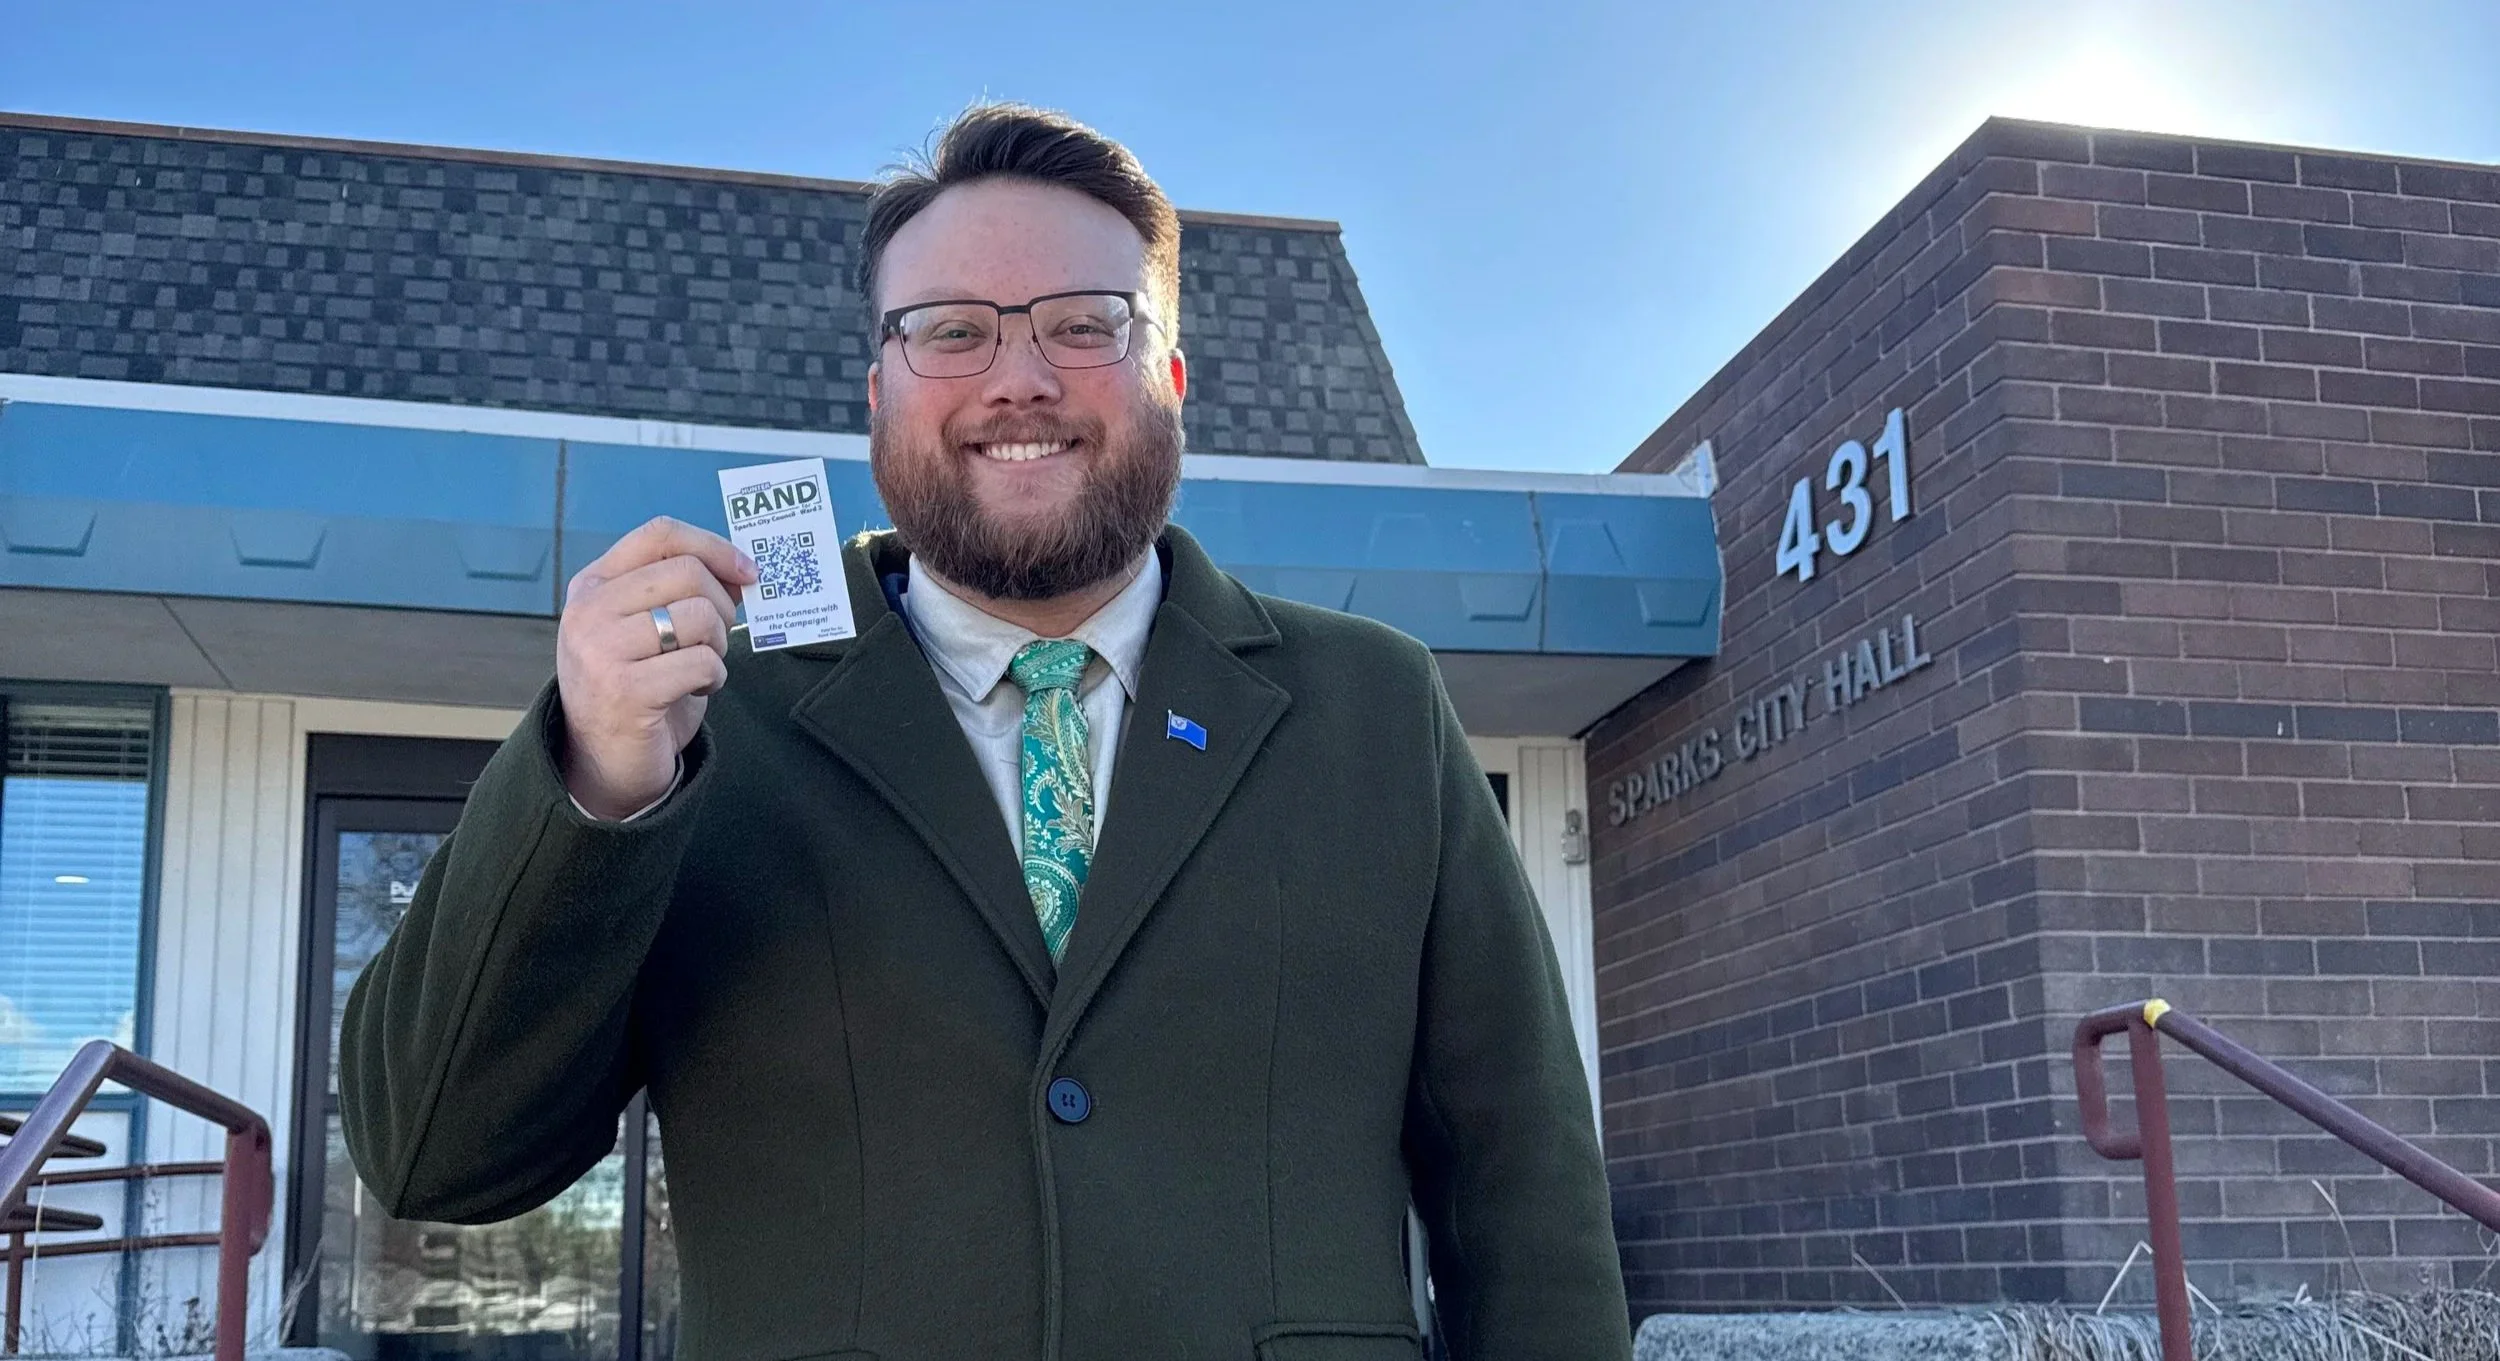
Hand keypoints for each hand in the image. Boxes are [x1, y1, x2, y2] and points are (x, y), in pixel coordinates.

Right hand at [555, 517, 758, 819]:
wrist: (604, 763)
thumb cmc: (638, 688)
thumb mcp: (648, 628)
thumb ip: (681, 592)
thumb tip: (742, 569)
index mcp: (593, 584)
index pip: (660, 534)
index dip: (714, 546)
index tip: (748, 571)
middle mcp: (588, 611)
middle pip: (688, 572)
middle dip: (723, 605)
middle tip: (718, 637)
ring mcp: (600, 650)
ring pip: (700, 616)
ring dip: (718, 646)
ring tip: (699, 668)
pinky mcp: (625, 691)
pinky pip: (702, 661)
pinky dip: (714, 677)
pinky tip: (696, 690)